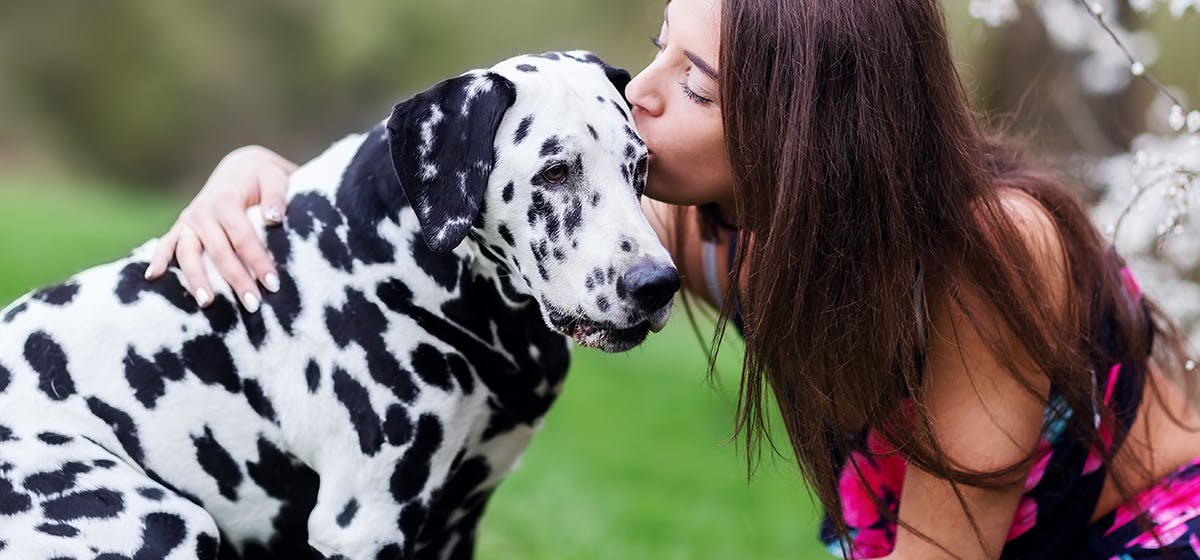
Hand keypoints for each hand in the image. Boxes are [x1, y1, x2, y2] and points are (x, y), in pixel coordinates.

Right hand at [145, 145, 296, 311]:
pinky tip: (152, 277)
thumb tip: (272, 218)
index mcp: (226, 200)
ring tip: (207, 303)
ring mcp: (189, 220)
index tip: (273, 284)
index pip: (243, 237)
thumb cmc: (262, 178)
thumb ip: (275, 197)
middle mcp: (203, 211)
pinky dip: (157, 259)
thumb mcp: (274, 178)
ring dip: (197, 279)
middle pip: (219, 251)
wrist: (241, 168)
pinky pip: (166, 244)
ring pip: (188, 253)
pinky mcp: (181, 227)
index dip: (257, 261)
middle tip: (252, 304)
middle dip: (236, 279)